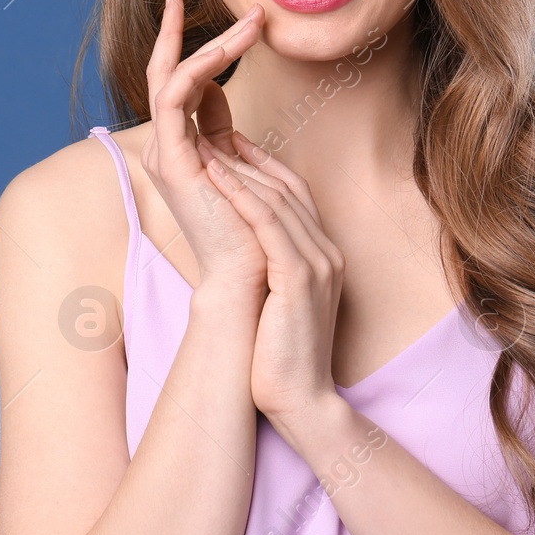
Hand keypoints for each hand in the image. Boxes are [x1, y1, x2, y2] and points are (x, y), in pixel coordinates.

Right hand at [140, 0, 267, 297]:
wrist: (254, 280)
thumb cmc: (260, 235)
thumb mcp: (248, 172)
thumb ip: (231, 139)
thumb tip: (223, 104)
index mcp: (184, 153)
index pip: (184, 89)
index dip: (201, 51)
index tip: (225, 20)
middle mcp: (167, 150)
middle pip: (163, 76)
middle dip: (173, 32)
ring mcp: (165, 154)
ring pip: (171, 78)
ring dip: (209, 44)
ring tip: (250, 21)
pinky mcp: (172, 158)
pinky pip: (175, 95)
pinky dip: (200, 66)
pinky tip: (231, 48)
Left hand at [199, 131, 343, 431]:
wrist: (302, 402)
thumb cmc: (280, 360)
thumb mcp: (278, 306)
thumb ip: (271, 273)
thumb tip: (244, 255)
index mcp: (324, 258)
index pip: (295, 197)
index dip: (263, 166)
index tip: (232, 145)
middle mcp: (327, 254)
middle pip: (288, 189)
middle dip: (249, 158)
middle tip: (215, 132)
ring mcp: (318, 264)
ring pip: (277, 200)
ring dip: (240, 169)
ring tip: (207, 145)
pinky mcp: (300, 278)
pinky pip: (270, 224)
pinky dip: (243, 196)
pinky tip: (217, 177)